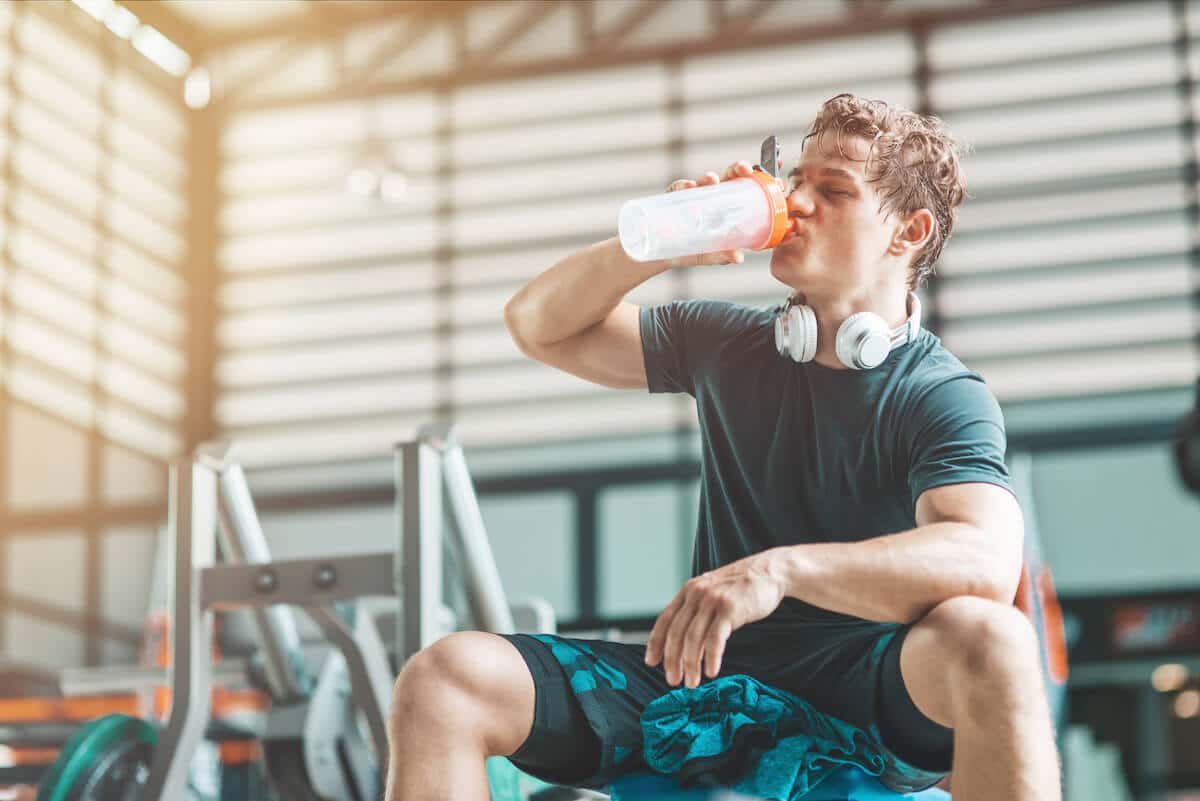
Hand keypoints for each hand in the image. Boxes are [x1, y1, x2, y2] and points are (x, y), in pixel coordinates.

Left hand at [644, 549, 785, 687]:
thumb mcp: (712, 591)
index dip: (656, 643)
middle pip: (676, 632)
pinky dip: (711, 658)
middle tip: (673, 680)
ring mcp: (712, 600)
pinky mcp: (729, 609)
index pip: (664, 620)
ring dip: (690, 664)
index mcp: (688, 591)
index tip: (652, 662)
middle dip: (672, 660)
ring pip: (693, 638)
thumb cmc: (741, 588)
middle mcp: (696, 594)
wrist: (769, 572)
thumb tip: (682, 639)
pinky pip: (715, 638)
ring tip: (692, 682)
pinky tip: (711, 671)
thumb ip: (696, 609)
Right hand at [659, 160, 757, 268]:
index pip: (747, 191)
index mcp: (727, 208)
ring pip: (706, 180)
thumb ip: (720, 255)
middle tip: (745, 169)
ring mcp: (693, 196)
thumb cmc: (688, 250)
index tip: (777, 180)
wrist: (657, 252)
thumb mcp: (707, 255)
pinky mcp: (673, 197)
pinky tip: (689, 187)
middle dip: (739, 169)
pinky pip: (679, 189)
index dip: (763, 183)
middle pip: (730, 178)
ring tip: (713, 179)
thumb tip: (738, 258)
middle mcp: (713, 198)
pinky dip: (684, 186)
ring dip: (710, 177)